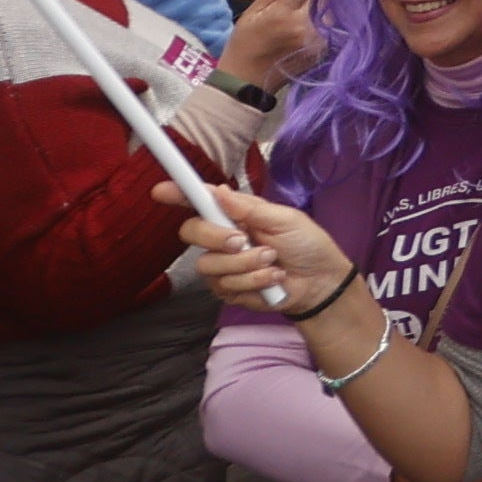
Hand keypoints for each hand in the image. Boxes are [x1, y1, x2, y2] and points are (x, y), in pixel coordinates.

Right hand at [179, 189, 360, 321]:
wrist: (320, 282)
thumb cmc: (306, 244)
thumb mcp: (284, 219)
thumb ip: (250, 208)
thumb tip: (218, 191)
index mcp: (235, 214)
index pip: (200, 202)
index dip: (178, 195)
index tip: (161, 191)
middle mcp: (223, 238)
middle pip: (192, 232)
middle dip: (216, 237)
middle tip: (243, 240)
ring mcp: (222, 265)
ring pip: (209, 264)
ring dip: (246, 263)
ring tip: (273, 261)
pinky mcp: (228, 290)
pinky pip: (225, 286)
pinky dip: (253, 281)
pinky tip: (272, 279)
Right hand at [219, 0, 323, 93]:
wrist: (247, 82)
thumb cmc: (244, 46)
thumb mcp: (251, 14)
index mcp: (283, 14)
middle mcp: (304, 26)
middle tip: (294, 5)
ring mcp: (316, 41)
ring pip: (327, 12)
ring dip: (317, 12)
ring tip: (297, 22)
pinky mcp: (322, 52)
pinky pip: (328, 29)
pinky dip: (319, 27)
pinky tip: (301, 36)